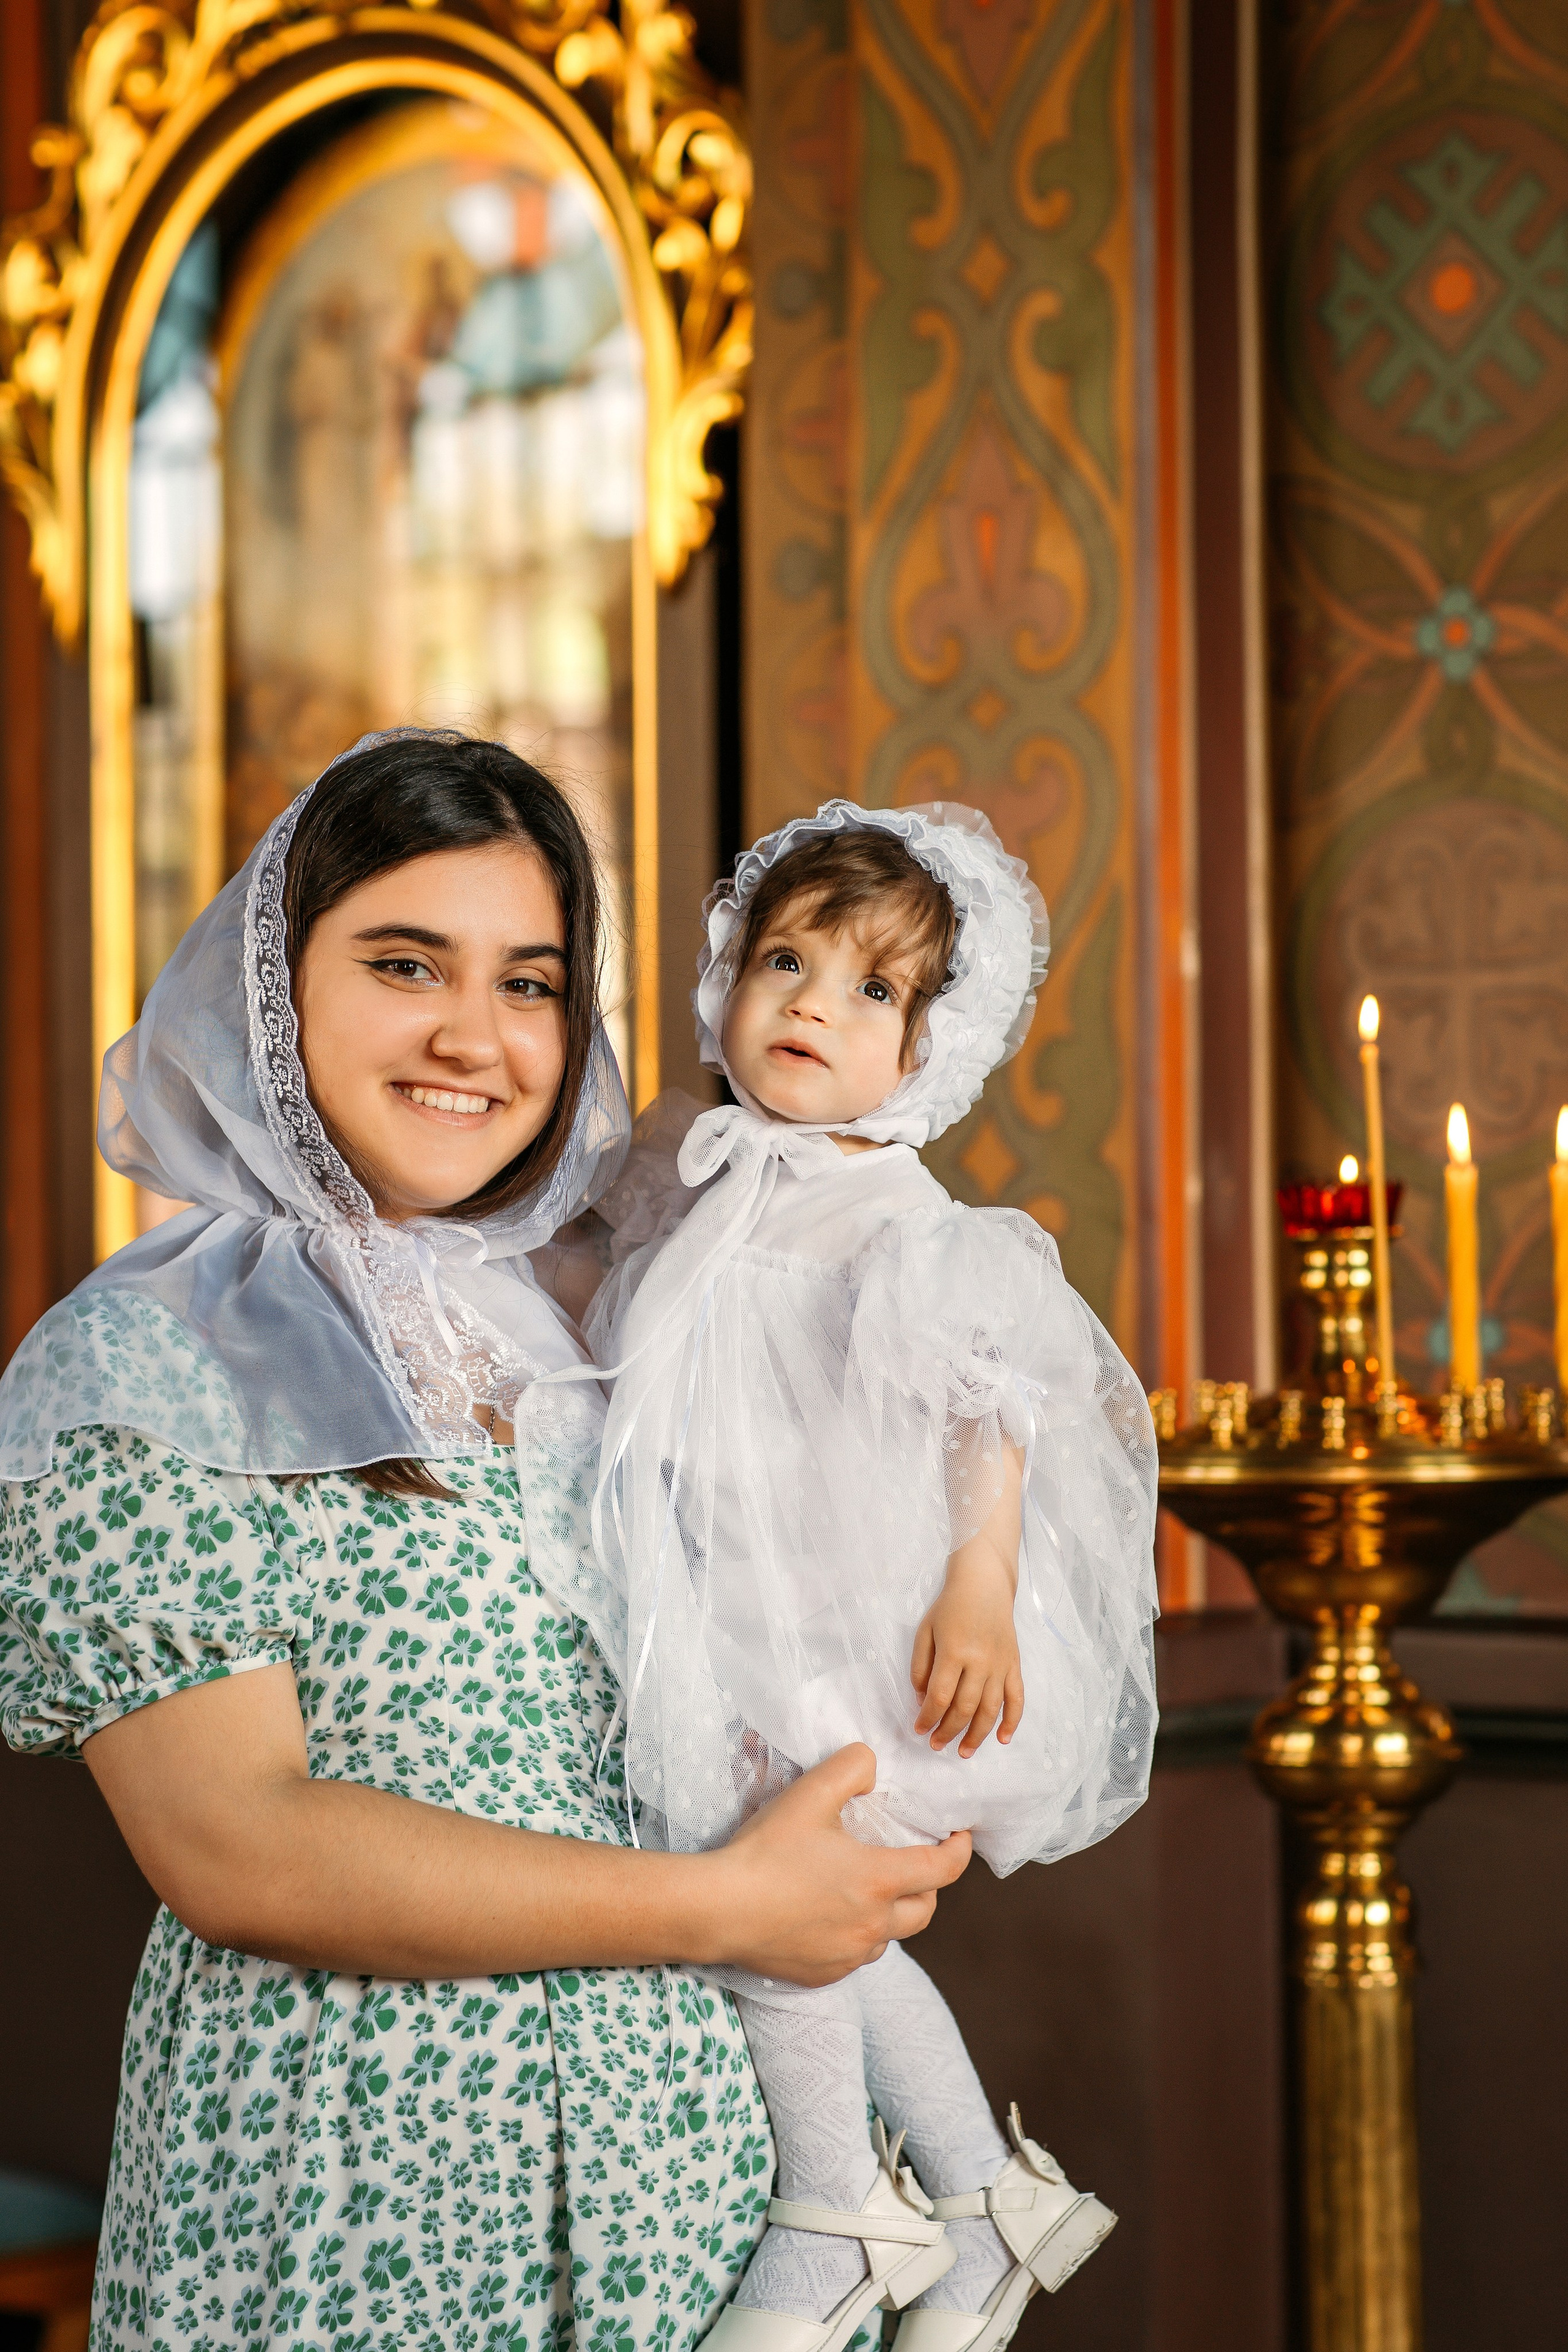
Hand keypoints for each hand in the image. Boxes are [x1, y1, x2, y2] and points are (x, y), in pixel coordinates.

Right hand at [707, 1744, 971, 1984]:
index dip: (960, 1851)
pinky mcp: (824, 1975)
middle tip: (914, 1863)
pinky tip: (831, 1917)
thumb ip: (850, 1768)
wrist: (720, 1909)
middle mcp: (873, 1925)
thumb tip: (872, 1766)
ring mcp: (849, 1955)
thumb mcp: (810, 1794)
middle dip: (929, 1886)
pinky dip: (856, 1936)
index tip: (960, 1837)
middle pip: (926, 1909)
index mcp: (879, 1881)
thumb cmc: (766, 1851)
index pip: (943, 1869)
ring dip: (891, 1914)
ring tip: (867, 1890)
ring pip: (890, 1936)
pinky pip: (856, 1956)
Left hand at [911, 1558, 1023, 1756]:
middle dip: (948, 1732)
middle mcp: (980, 1662)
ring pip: (990, 1710)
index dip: (928, 1718)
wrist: (984, 1585)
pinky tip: (1002, 1740)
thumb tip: (922, 1699)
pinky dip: (1012, 1722)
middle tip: (935, 1745)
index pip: (940, 1697)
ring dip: (976, 1736)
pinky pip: (1017, 1699)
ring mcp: (1001, 1665)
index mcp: (954, 1652)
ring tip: (963, 1752)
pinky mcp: (1014, 1665)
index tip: (919, 1729)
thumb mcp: (925, 1631)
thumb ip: (920, 1667)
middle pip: (964, 1709)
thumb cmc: (949, 1607)